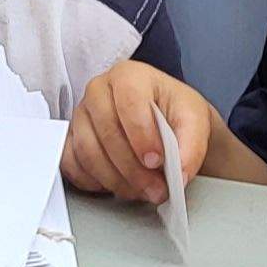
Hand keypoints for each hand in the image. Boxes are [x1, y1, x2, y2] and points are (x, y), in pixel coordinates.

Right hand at [62, 60, 212, 202]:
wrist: (164, 121)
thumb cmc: (173, 112)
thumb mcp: (194, 120)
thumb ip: (191, 144)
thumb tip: (180, 172)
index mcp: (128, 75)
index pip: (128, 101)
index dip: (141, 134)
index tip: (157, 160)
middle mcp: (99, 90)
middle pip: (107, 132)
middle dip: (133, 168)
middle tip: (156, 188)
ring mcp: (81, 114)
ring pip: (88, 151)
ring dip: (116, 180)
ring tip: (142, 191)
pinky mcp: (71, 138)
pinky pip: (71, 163)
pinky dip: (93, 181)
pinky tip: (116, 185)